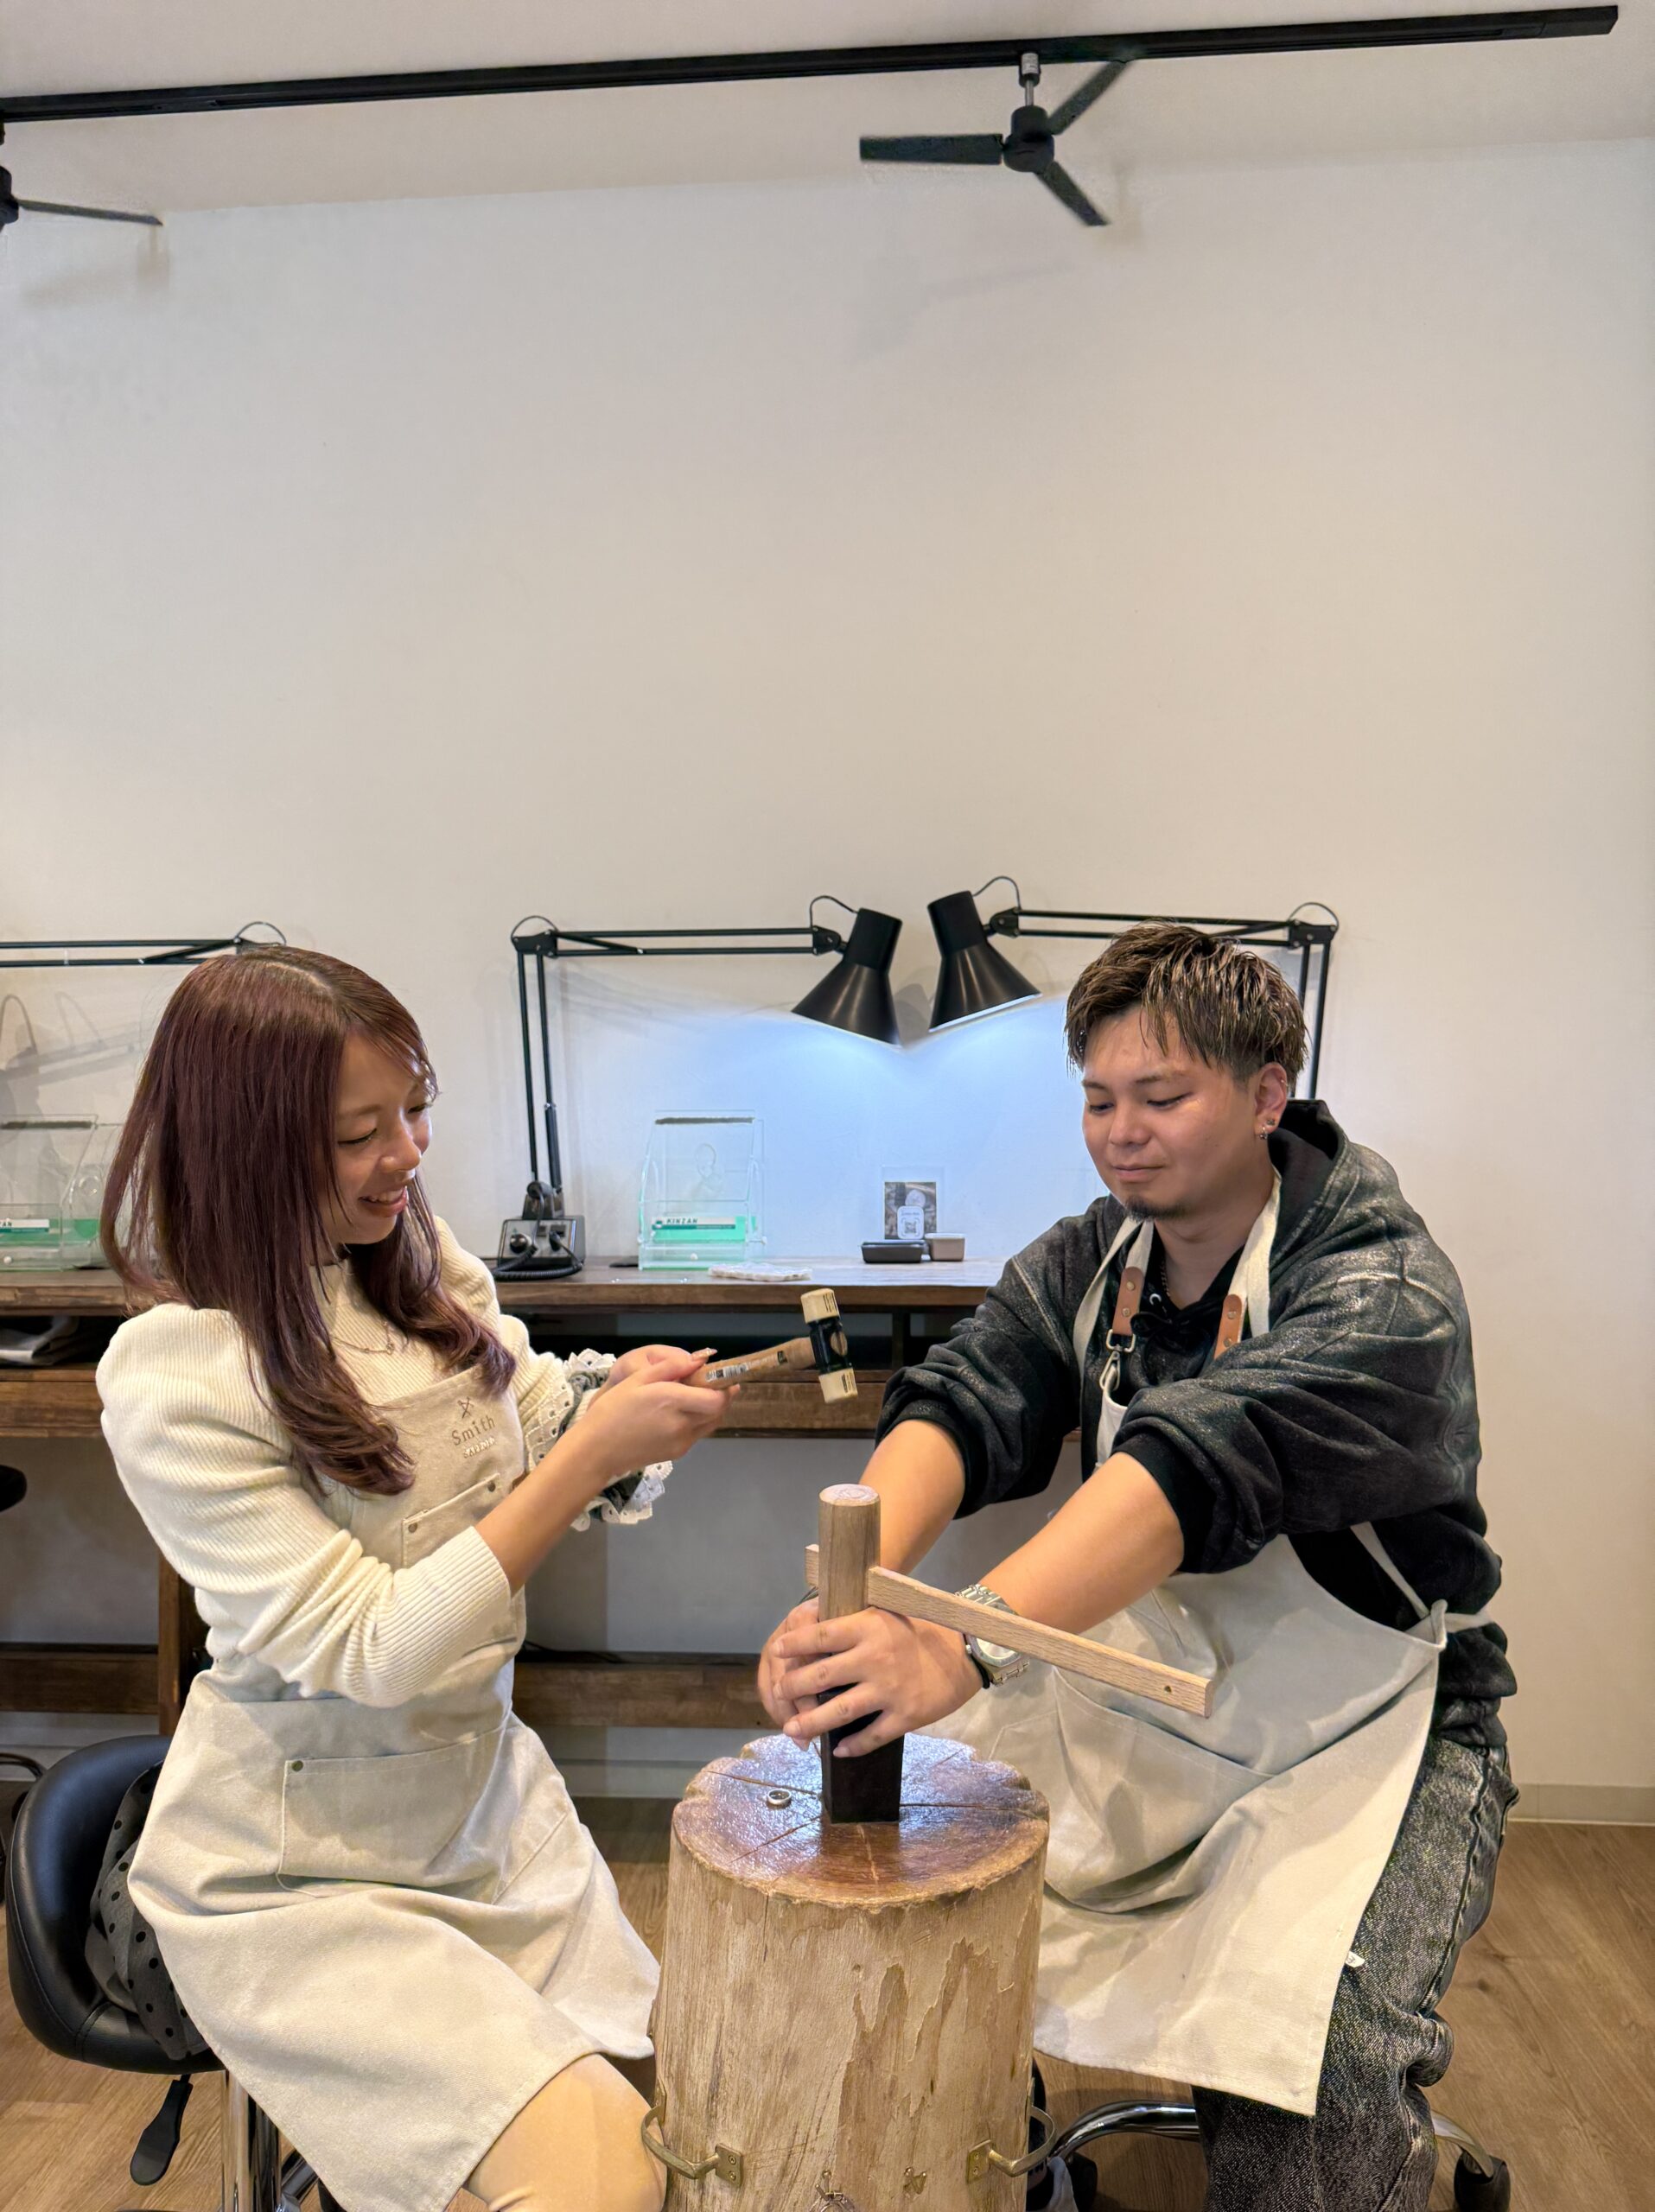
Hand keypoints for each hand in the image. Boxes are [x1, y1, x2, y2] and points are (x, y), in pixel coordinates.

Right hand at [576, 1350, 734, 1478]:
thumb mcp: (636, 1379)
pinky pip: (698, 1433)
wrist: (597, 1450)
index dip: (724, 1387)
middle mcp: (682, 1424)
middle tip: (711, 1383)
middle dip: (721, 1396)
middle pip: (719, 1412)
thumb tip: (698, 1360)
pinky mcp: (678, 1453)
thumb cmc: (612, 1410)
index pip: (717, 1399)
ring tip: (697, 1396)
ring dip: (711, 1409)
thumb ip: (670, 1367)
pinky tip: (682, 1413)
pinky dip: (699, 1421)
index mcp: (672, 1402)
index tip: (721, 1376)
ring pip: (711, 1423)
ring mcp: (682, 1442)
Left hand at [766, 1605, 980, 1756]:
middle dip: (793, 1687)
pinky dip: (852, 1746)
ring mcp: (889, 1690)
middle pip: (822, 1675)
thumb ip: (857, 1624)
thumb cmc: (922, 1628)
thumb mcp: (886, 1614)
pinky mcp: (905, 1715)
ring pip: (840, 1711)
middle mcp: (874, 1658)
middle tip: (778, 1694)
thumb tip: (818, 1632)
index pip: (820, 1635)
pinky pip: (872, 1736)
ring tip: (791, 1729)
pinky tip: (837, 1750)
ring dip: (811, 1722)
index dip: (795, 1643)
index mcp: (868, 1628)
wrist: (966, 1650)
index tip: (777, 1650)